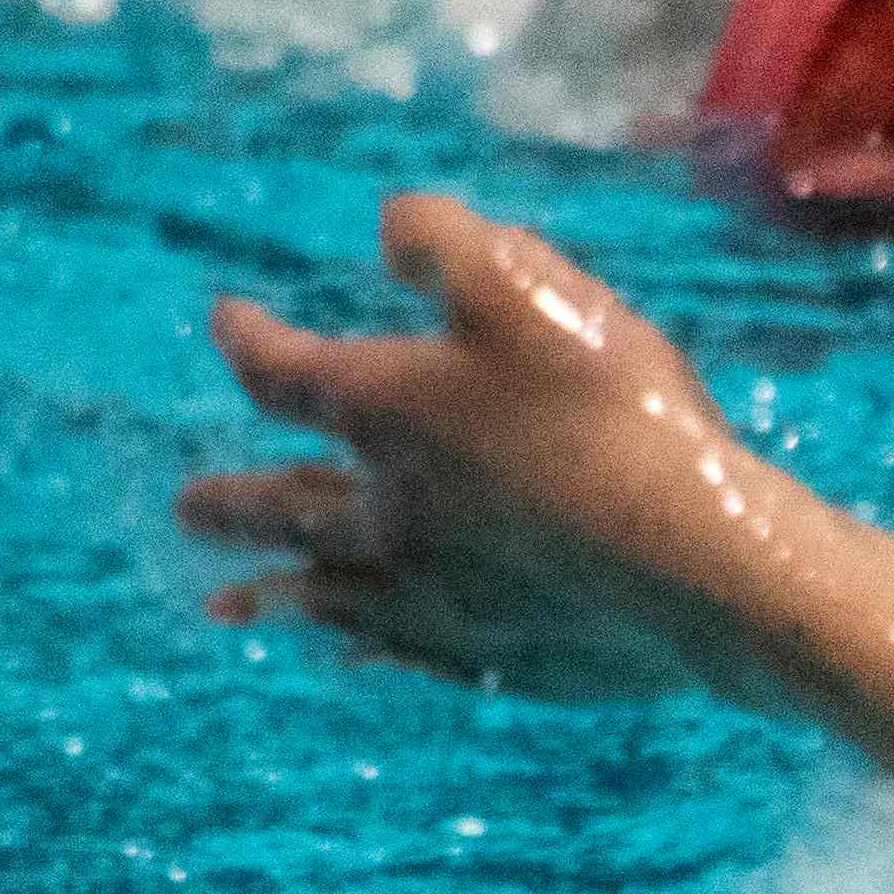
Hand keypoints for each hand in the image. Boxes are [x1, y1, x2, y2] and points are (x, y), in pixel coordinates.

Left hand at [179, 191, 782, 702]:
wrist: (705, 569)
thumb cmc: (616, 419)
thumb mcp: (528, 286)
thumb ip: (442, 240)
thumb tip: (389, 233)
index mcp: (382, 415)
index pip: (282, 374)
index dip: (248, 341)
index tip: (228, 320)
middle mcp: (388, 516)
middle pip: (285, 504)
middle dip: (231, 501)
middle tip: (187, 509)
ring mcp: (438, 601)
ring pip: (328, 594)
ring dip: (275, 595)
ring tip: (232, 607)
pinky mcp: (497, 660)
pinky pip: (405, 653)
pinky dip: (370, 648)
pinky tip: (361, 656)